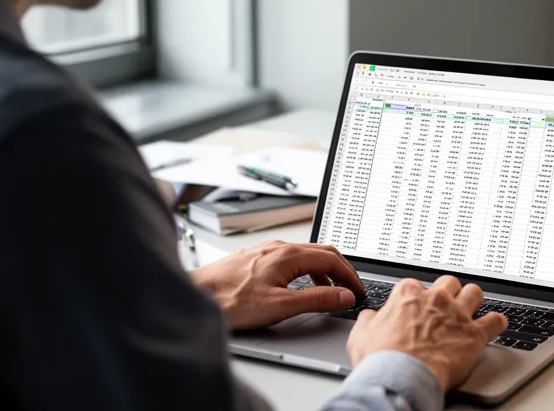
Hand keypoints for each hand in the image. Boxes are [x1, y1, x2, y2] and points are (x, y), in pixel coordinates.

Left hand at [190, 241, 365, 329]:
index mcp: (288, 255)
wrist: (195, 295)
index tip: (358, 291)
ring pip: (306, 255)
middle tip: (351, 289)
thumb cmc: (229, 300)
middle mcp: (279, 247)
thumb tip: (344, 296)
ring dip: (323, 271)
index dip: (350, 276)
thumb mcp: (281, 305)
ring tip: (330, 291)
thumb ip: (317, 300)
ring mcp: (267, 251)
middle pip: (322, 253)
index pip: (332, 259)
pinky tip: (301, 287)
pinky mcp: (256, 258)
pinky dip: (306, 271)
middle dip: (341, 271)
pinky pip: (291, 259)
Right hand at [346, 276, 508, 391]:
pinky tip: (495, 324)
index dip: (420, 298)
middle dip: (449, 293)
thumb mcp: (361, 335)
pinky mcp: (474, 334)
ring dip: (473, 301)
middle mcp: (436, 299)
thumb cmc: (381, 358)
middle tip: (447, 305)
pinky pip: (495, 321)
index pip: (418, 285)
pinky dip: (496, 322)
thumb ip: (370, 321)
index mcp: (408, 294)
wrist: (401, 377)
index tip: (420, 307)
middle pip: (450, 283)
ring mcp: (457, 314)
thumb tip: (371, 317)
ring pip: (474, 293)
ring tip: (472, 309)